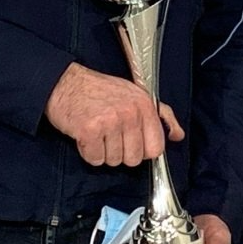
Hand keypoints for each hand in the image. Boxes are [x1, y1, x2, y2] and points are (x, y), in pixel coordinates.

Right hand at [45, 62, 185, 166]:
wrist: (64, 82)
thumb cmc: (98, 89)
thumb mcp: (135, 94)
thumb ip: (161, 115)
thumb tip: (178, 135)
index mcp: (144, 105)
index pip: (156, 148)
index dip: (141, 150)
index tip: (130, 141)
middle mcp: (130, 113)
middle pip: (134, 159)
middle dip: (120, 152)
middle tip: (108, 134)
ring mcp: (110, 122)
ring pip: (113, 161)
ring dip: (102, 152)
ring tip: (96, 131)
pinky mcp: (90, 131)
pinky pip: (95, 159)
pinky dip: (88, 152)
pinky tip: (85, 135)